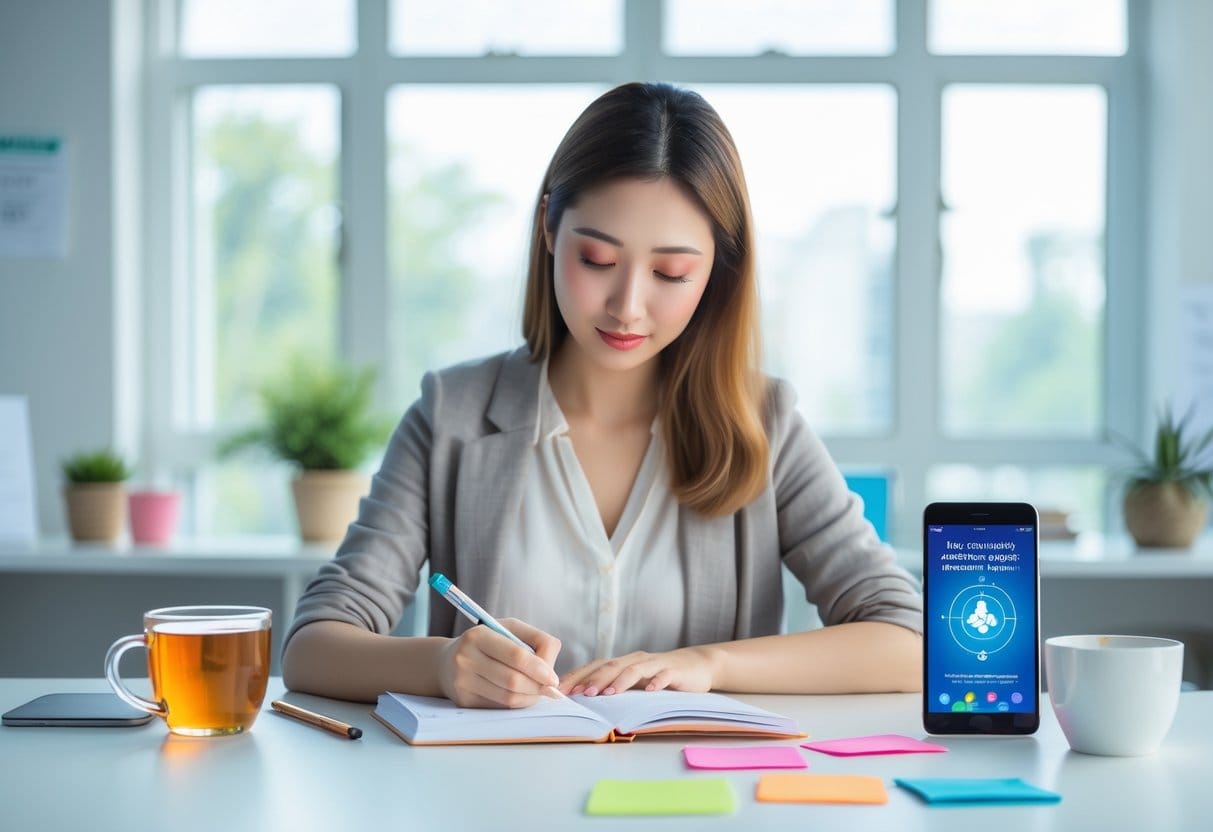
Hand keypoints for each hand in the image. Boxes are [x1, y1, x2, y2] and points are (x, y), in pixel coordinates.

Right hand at [438, 618, 561, 708]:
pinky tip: (520, 695)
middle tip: (550, 688)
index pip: (515, 655)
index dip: (539, 668)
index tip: (553, 678)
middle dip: (537, 687)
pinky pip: (499, 707)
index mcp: (479, 636)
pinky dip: (516, 703)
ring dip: (529, 697)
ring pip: (507, 697)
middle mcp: (466, 658)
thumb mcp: (509, 629)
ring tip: (537, 691)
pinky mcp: (463, 701)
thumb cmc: (487, 643)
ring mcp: (462, 682)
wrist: (446, 662)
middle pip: (513, 680)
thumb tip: (551, 670)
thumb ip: (537, 640)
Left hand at [559, 646, 722, 696]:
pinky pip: (664, 675)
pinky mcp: (674, 671)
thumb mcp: (636, 682)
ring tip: (607, 694)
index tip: (561, 691)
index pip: (596, 666)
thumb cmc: (660, 677)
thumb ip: (615, 687)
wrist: (696, 665)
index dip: (579, 677)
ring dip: (619, 682)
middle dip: (594, 680)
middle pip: (611, 666)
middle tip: (580, 694)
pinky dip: (657, 682)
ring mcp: (655, 664)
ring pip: (634, 670)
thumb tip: (584, 704)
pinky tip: (651, 690)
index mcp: (623, 663)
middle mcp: (636, 660)